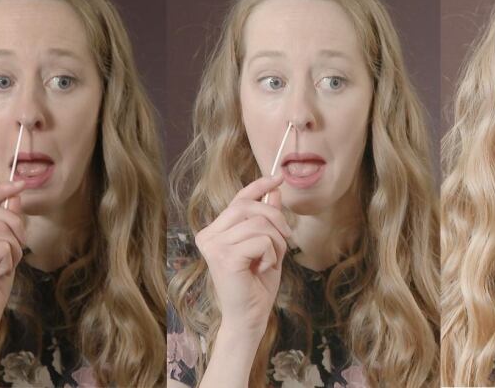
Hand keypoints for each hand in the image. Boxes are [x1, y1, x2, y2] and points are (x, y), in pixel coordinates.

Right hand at [0, 181, 27, 338]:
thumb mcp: (3, 246)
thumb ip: (5, 222)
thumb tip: (16, 196)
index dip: (1, 190)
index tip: (21, 184)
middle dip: (15, 227)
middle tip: (15, 250)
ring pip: (1, 229)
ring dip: (13, 249)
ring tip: (2, 266)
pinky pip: (2, 246)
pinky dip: (9, 261)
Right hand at [195, 174, 290, 338]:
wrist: (249, 317)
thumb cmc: (256, 284)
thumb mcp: (267, 245)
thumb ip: (267, 219)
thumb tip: (274, 191)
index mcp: (214, 231)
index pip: (238, 200)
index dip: (259, 186)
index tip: (278, 178)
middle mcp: (208, 236)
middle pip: (250, 207)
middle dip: (276, 219)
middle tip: (285, 239)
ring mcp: (214, 246)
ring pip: (259, 224)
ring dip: (276, 242)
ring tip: (269, 261)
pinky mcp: (225, 257)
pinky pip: (262, 241)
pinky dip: (271, 255)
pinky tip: (262, 269)